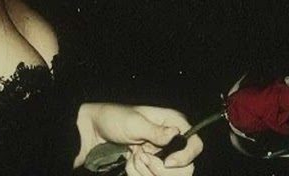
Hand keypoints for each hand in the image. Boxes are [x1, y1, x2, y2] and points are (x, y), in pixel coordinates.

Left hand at [84, 103, 204, 175]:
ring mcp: (160, 156)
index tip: (168, 162)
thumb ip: (156, 131)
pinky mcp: (150, 168)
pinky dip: (138, 175)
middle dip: (161, 169)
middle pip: (185, 168)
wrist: (92, 132)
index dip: (186, 157)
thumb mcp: (134, 122)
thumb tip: (176, 133)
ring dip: (146, 172)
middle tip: (142, 157)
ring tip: (133, 157)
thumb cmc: (113, 118)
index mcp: (173, 123)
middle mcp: (170, 142)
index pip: (195, 144)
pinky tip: (129, 163)